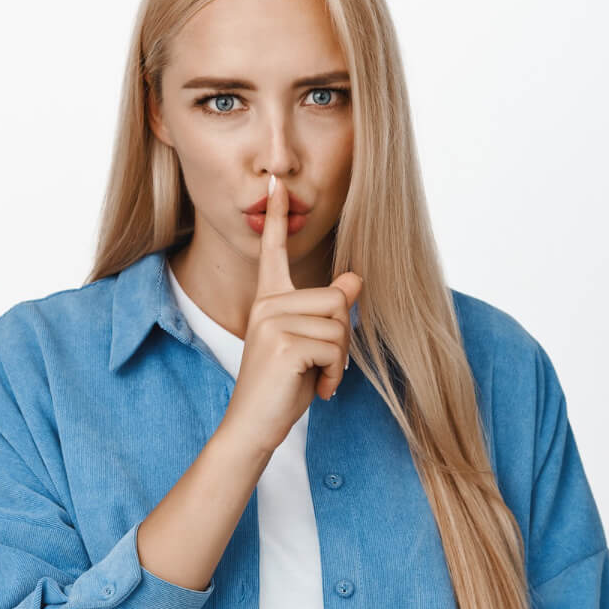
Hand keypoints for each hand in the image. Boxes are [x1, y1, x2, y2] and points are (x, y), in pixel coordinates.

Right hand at [219, 175, 362, 456]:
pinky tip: (318, 389)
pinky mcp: (284, 343)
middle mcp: (267, 304)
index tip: (276, 182)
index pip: (273, 250)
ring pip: (339, 323)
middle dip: (342, 337)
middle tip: (323, 366)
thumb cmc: (282, 388)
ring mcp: (272, 321)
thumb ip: (328, 311)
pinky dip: (337, 373)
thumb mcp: (311, 345)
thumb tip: (355, 278)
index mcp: (269, 299)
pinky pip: (335, 346)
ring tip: (318, 378)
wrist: (253, 425)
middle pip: (336, 297)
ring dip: (341, 359)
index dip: (276, 217)